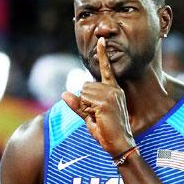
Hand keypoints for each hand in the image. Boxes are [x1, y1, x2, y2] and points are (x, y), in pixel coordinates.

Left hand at [62, 37, 134, 155]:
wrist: (120, 144)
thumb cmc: (106, 132)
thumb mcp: (89, 116)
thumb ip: (77, 105)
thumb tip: (64, 93)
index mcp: (113, 90)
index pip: (106, 69)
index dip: (103, 54)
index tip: (101, 40)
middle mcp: (114, 90)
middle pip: (85, 85)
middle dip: (85, 102)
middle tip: (97, 115)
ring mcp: (111, 95)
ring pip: (84, 92)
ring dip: (86, 107)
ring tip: (99, 117)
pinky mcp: (106, 102)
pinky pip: (85, 100)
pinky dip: (87, 111)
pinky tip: (98, 118)